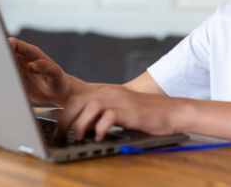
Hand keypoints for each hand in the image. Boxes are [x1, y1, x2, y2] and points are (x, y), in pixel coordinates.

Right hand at [8, 37, 86, 105]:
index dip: (6, 45)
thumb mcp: (55, 74)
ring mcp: (16, 70)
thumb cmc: (58, 80)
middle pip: (4, 54)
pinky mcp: (14, 81)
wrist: (58, 93)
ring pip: (1, 66)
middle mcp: (21, 59)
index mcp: (31, 54)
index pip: (15, 44)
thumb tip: (31, 65)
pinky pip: (3, 79)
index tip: (0, 50)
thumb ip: (45, 67)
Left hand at [56, 85, 181, 140]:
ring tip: (78, 137)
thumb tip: (83, 127)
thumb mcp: (121, 110)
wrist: (171, 111)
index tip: (59, 129)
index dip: (65, 114)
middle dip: (66, 119)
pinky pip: (107, 117)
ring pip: (89, 107)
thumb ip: (103, 114)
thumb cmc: (146, 114)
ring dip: (80, 124)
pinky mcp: (128, 111)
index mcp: (107, 92)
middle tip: (61, 135)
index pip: (78, 98)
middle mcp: (110, 93)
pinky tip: (99, 137)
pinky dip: (99, 128)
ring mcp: (119, 101)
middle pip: (78, 101)